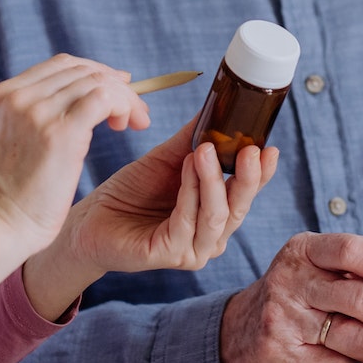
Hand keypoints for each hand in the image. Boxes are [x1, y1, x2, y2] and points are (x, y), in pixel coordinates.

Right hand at [0, 54, 148, 256]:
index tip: (118, 89)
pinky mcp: (60, 132)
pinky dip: (123, 106)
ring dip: (124, 98)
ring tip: (134, 123)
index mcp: (5, 93)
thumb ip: (39, 115)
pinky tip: (126, 125)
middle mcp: (19, 95)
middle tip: (135, 111)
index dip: (96, 73)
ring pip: (97, 82)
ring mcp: (38, 111)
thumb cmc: (13, 195)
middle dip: (116, 85)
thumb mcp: (17, 141)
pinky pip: (104, 99)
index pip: (62, 65)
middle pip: (82, 70)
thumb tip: (87, 99)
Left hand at [67, 119, 277, 272]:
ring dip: (213, 181)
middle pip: (239, 207)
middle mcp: (212, 236)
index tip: (270, 148)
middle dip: (246, 178)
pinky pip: (186, 222)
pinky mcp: (170, 255)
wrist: (93, 218)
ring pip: (216, 216)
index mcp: (217, 213)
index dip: (262, 173)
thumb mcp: (169, 159)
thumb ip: (194, 140)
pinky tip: (186, 168)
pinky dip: (189, 193)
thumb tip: (217, 107)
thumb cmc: (133, 191)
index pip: (246, 193)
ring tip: (206, 150)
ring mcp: (193, 250)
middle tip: (250, 149)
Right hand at [219, 233, 362, 362]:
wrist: (242, 328)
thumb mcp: (336, 266)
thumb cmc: (303, 291)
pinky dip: (352, 362)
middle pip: (360, 297)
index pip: (354, 249)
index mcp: (305, 249)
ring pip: (354, 336)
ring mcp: (283, 317)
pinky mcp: (283, 354)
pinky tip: (340, 353)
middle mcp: (291, 279)